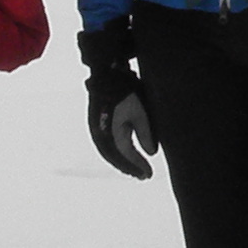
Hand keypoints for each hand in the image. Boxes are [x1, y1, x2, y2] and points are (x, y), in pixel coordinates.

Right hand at [79, 20, 154, 176]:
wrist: (106, 71)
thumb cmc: (126, 90)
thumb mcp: (140, 111)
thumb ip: (146, 134)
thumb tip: (151, 154)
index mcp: (110, 134)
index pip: (125, 157)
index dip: (137, 167)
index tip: (148, 175)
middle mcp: (100, 134)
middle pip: (115, 158)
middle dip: (129, 167)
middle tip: (143, 176)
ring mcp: (96, 128)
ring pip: (109, 152)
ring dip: (122, 161)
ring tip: (135, 169)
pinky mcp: (97, 122)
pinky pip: (106, 144)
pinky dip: (116, 152)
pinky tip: (125, 153)